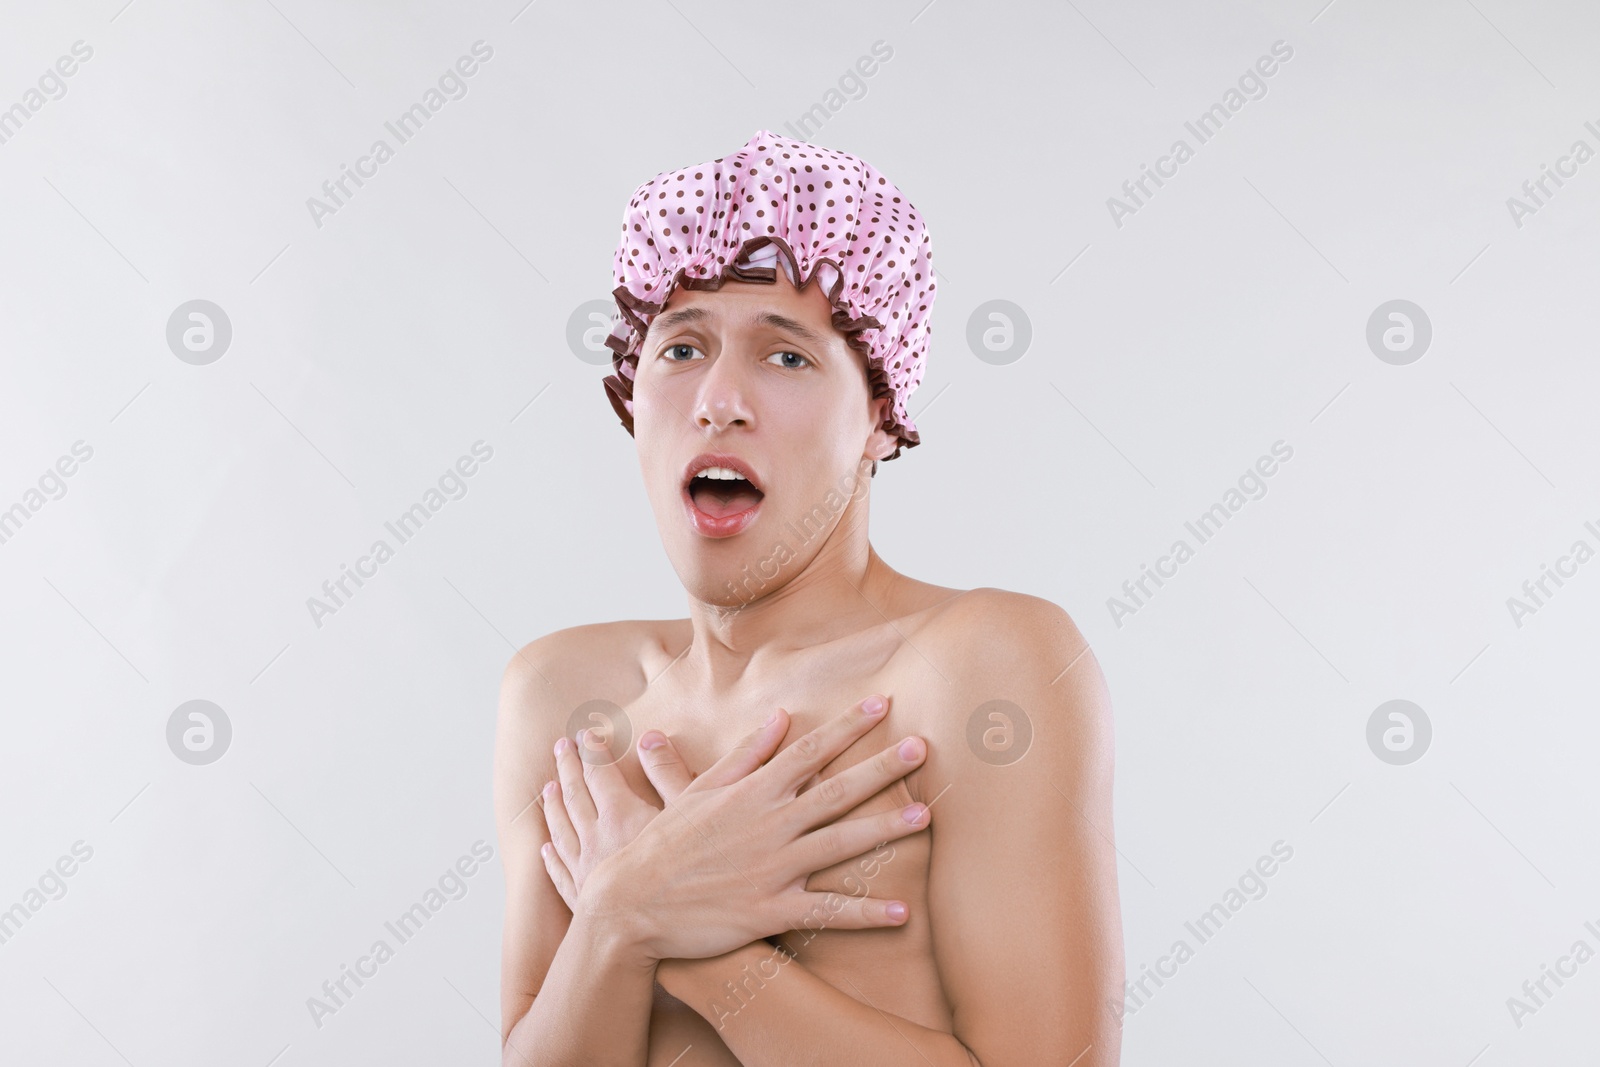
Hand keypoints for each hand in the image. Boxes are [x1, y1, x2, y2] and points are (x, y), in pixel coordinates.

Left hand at [539, 726, 692, 909]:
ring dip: (554, 806)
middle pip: (575, 795)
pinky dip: (552, 858)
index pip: (600, 773)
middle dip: (567, 768)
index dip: (592, 751)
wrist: (660, 938)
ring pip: (562, 831)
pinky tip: (547, 850)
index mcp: (621, 814)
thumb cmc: (686, 877)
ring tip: (548, 789)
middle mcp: (596, 839)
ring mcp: (585, 872)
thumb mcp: (693, 816)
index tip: (585, 735)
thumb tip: (652, 737)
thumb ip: (672, 773)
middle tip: (560, 748)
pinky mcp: (583, 902)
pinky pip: (560, 873)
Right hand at [580, 695, 930, 963]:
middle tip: (923, 747)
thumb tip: (779, 717)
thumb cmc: (663, 844)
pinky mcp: (769, 911)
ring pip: (838, 844)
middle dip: (881, 767)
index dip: (848, 727)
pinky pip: (826, 913)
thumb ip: (745, 755)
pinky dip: (864, 914)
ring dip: (884, 830)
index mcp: (751, 793)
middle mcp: (767, 825)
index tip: (883, 704)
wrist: (629, 903)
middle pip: (835, 791)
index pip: (808, 751)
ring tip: (925, 816)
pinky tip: (901, 912)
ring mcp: (771, 869)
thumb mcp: (699, 791)